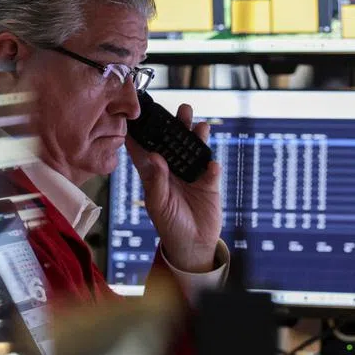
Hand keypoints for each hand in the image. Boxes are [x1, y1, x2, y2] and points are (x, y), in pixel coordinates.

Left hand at [126, 103, 222, 272]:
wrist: (192, 245)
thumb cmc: (169, 225)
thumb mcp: (158, 205)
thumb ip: (156, 181)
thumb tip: (154, 156)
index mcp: (154, 173)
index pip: (146, 148)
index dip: (143, 131)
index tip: (142, 112)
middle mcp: (172, 169)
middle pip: (175, 142)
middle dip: (178, 125)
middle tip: (183, 109)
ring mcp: (192, 174)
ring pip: (195, 149)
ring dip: (198, 137)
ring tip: (200, 124)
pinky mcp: (208, 184)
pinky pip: (211, 171)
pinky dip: (212, 167)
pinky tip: (211, 166)